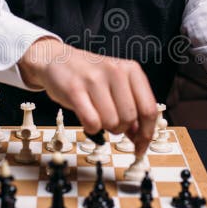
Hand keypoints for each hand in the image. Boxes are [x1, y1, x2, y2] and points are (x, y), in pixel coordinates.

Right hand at [18, 37, 157, 154]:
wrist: (58, 59)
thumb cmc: (89, 75)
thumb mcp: (116, 85)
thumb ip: (130, 108)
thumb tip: (140, 138)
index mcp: (131, 70)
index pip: (148, 109)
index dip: (146, 134)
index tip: (141, 148)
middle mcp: (115, 71)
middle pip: (129, 119)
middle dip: (120, 128)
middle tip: (110, 122)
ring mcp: (94, 79)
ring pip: (111, 123)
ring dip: (104, 127)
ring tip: (96, 114)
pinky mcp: (74, 89)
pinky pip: (92, 123)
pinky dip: (90, 128)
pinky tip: (86, 118)